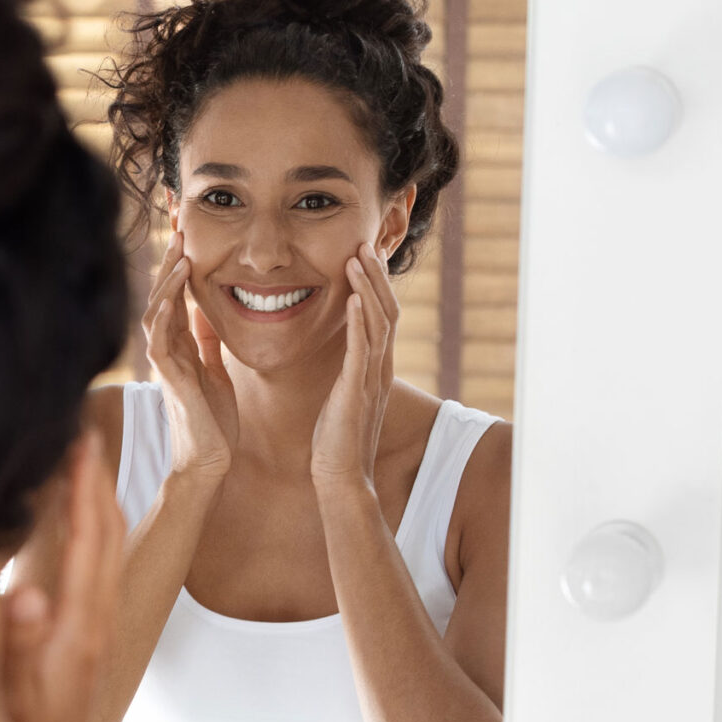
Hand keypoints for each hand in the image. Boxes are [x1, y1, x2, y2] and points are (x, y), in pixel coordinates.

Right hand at [3, 429, 126, 721]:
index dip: (83, 489)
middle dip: (96, 479)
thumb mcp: (8, 705)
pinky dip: (86, 534)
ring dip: (95, 501)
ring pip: (106, 553)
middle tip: (82, 424)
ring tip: (79, 457)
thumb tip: (25, 593)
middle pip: (107, 537)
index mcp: (77, 632)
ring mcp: (92, 637)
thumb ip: (15, 650)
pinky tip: (71, 522)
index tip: (77, 437)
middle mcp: (93, 628)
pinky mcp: (84, 647)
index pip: (87, 544)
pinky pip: (93, 572)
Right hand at [141, 233, 237, 481]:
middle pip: (162, 293)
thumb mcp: (215, 371)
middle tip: (179, 222)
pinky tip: (177, 281)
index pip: (177, 295)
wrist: (209, 460)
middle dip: (171, 258)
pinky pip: (160, 330)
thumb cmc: (213, 422)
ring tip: (180, 244)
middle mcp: (166, 348)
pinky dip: (167, 303)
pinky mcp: (167, 371)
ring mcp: (163, 359)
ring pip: (157, 306)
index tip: (189, 232)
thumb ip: (207, 343)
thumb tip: (208, 314)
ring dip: (168, 274)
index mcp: (179, 346)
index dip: (181, 264)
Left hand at [312, 242, 397, 492]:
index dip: (375, 285)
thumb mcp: (342, 398)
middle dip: (376, 276)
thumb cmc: (335, 441)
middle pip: (386, 310)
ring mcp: (371, 378)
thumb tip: (341, 358)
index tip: (363, 255)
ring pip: (377, 322)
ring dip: (368, 287)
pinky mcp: (356, 391)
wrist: (341, 478)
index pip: (381, 316)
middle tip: (365, 243)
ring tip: (358, 256)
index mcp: (375, 368)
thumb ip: (346, 374)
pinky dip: (358, 320)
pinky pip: (361, 349)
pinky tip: (351, 297)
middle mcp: (379, 368)